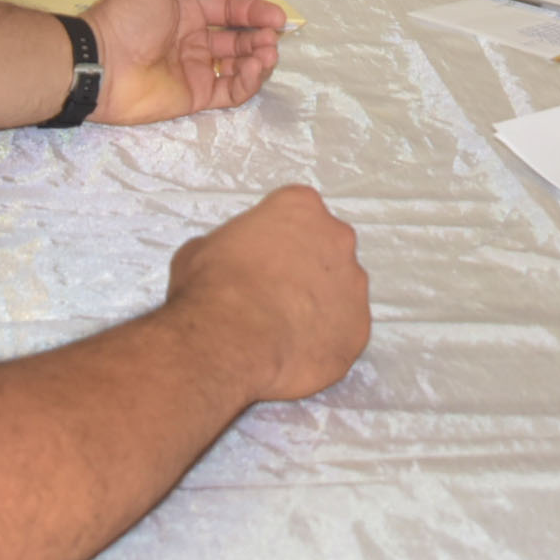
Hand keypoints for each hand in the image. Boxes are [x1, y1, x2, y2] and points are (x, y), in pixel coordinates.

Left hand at [85, 0, 286, 123]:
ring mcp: (194, 70)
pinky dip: (247, 83)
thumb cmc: (127, 17)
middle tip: (272, 38)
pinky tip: (253, 69)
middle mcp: (193, 40)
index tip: (277, 16)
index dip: (254, 11)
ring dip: (257, 59)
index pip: (229, 9)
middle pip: (237, 38)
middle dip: (259, 37)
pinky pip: (229, 92)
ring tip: (267, 53)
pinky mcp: (195, 97)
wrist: (101, 63)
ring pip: (238, 66)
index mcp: (185, 11)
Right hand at [166, 184, 369, 401]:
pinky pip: (344, 332)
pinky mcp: (359, 329)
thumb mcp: (200, 250)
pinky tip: (297, 352)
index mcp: (300, 207)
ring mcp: (354, 285)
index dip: (276, 238)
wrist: (235, 339)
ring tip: (284, 328)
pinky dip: (326, 341)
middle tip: (274, 292)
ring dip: (319, 305)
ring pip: (341, 291)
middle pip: (326, 248)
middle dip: (305, 268)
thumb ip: (228, 247)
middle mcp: (337, 238)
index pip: (295, 212)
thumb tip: (226, 261)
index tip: (261, 257)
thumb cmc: (214, 287)